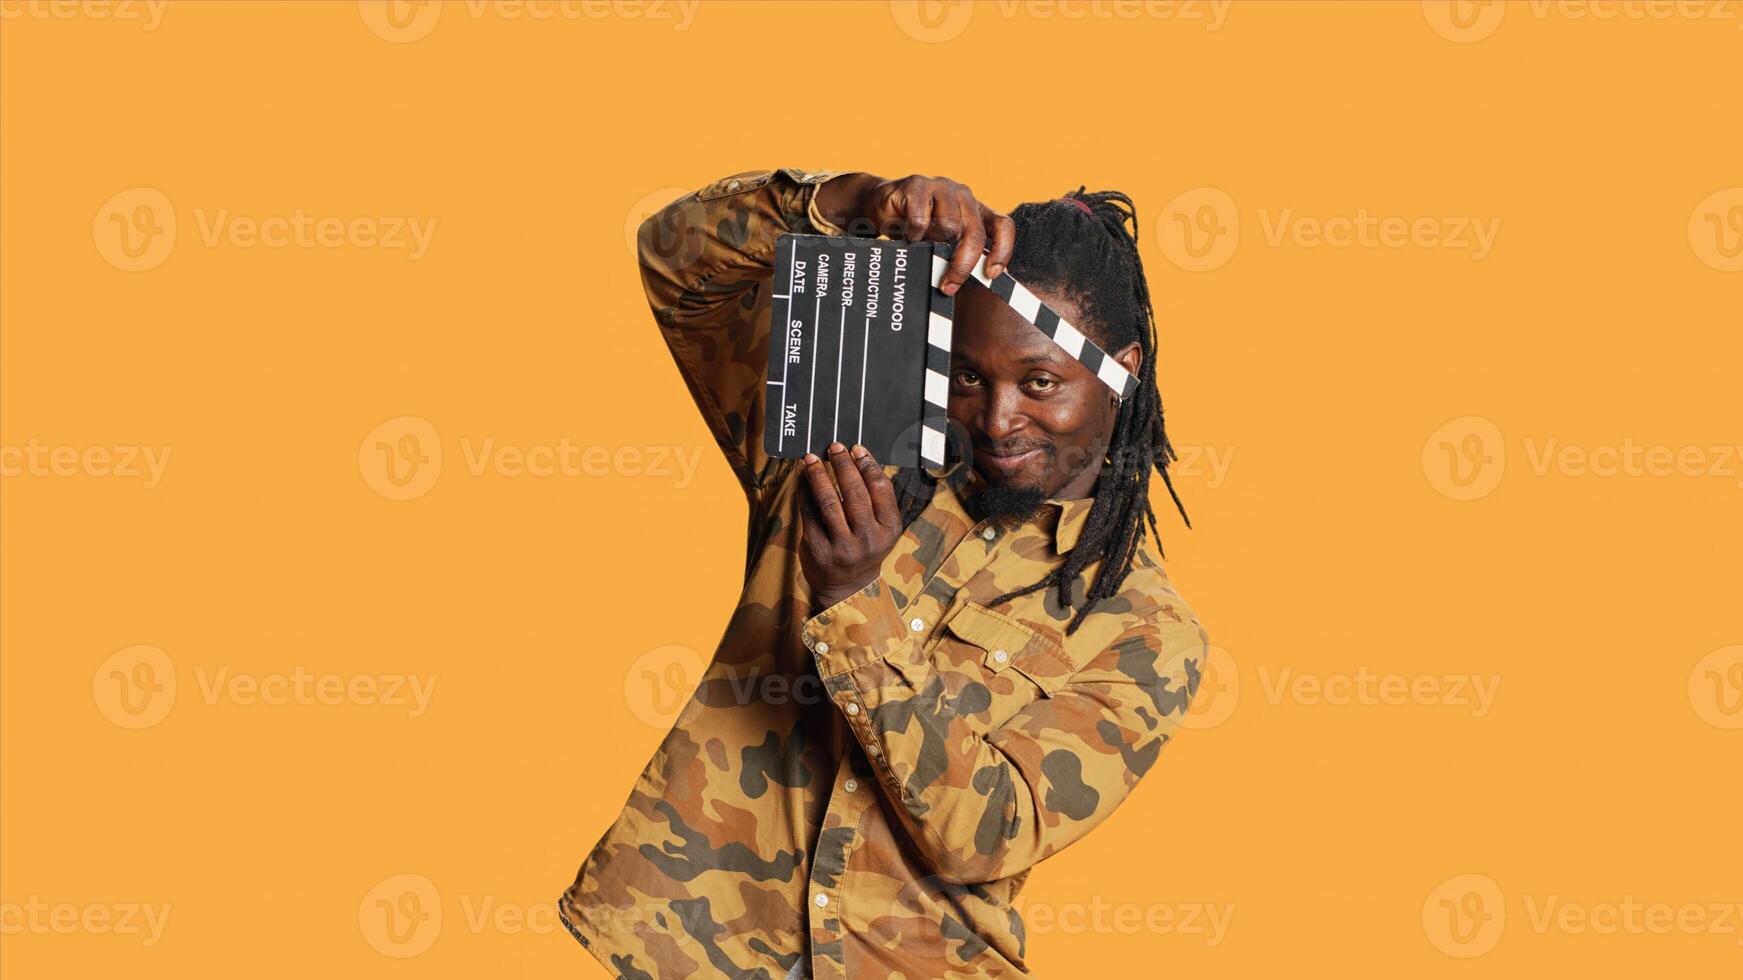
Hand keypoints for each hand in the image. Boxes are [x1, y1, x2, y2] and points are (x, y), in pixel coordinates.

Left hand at [798, 442, 902, 615]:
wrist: (847, 587)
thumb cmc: (864, 547)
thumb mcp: (880, 528)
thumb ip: (873, 499)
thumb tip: (855, 457)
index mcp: (889, 529)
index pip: (881, 489)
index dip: (868, 465)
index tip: (857, 449)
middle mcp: (868, 539)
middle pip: (855, 493)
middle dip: (843, 465)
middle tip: (834, 447)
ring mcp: (842, 546)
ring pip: (829, 501)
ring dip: (818, 474)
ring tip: (811, 458)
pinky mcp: (817, 548)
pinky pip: (809, 512)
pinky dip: (804, 490)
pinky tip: (803, 476)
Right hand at [813, 172, 1014, 295]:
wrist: (878, 204)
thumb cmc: (913, 227)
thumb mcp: (940, 242)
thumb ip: (957, 254)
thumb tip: (972, 282)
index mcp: (975, 209)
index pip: (1003, 226)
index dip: (1002, 251)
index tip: (991, 274)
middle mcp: (963, 196)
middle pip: (975, 233)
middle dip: (963, 265)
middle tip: (949, 286)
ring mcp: (942, 187)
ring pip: (949, 227)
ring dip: (932, 244)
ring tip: (920, 245)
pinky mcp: (918, 185)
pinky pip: (920, 220)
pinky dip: (912, 235)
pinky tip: (906, 234)